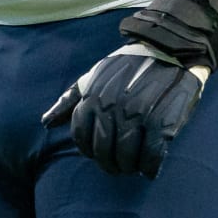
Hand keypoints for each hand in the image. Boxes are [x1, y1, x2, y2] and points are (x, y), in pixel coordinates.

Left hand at [41, 42, 207, 177]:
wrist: (171, 50)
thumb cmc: (128, 65)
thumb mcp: (94, 75)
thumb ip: (70, 99)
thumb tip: (46, 122)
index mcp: (93, 96)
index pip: (82, 137)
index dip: (89, 150)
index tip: (100, 152)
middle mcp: (112, 107)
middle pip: (103, 151)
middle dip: (110, 164)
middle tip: (119, 166)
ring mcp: (137, 115)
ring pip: (126, 158)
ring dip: (129, 167)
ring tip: (134, 166)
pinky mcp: (161, 122)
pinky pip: (151, 157)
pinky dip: (150, 167)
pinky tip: (150, 168)